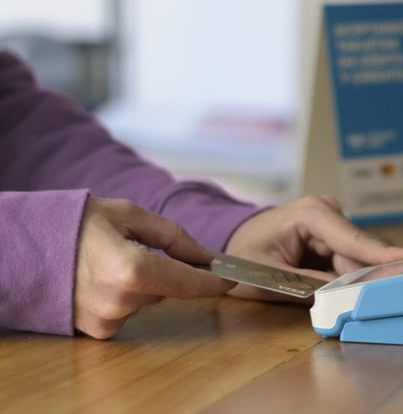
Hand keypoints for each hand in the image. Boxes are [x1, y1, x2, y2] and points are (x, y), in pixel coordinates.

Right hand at [74, 197, 234, 338]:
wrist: (28, 246)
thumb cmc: (79, 223)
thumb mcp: (130, 215)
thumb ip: (174, 236)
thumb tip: (206, 255)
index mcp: (133, 270)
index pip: (188, 282)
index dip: (213, 280)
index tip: (231, 278)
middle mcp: (121, 301)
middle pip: (168, 287)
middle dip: (166, 269)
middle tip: (139, 248)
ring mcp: (107, 320)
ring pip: (148, 299)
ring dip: (142, 282)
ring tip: (113, 260)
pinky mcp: (97, 331)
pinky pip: (129, 311)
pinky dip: (125, 295)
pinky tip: (103, 279)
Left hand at [224, 195, 402, 300]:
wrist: (235, 242)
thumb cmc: (244, 252)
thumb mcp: (266, 274)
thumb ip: (304, 284)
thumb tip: (337, 296)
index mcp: (310, 214)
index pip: (351, 238)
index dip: (382, 253)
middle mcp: (328, 214)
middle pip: (361, 251)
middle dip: (372, 275)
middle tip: (392, 296)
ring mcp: (334, 227)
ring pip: (359, 260)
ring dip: (358, 282)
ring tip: (358, 298)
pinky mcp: (335, 241)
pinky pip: (351, 264)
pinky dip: (350, 281)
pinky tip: (349, 293)